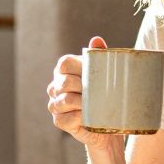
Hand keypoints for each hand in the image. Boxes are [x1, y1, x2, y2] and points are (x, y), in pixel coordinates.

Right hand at [47, 36, 121, 152]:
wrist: (108, 122)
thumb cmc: (106, 94)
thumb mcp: (105, 74)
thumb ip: (99, 56)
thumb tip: (96, 40)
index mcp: (64, 71)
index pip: (64, 63)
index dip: (79, 68)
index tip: (95, 74)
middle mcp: (55, 86)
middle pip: (65, 81)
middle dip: (84, 87)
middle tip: (100, 92)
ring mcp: (55, 104)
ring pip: (65, 100)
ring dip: (83, 103)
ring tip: (97, 105)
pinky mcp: (59, 121)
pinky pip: (67, 118)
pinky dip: (81, 118)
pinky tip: (90, 118)